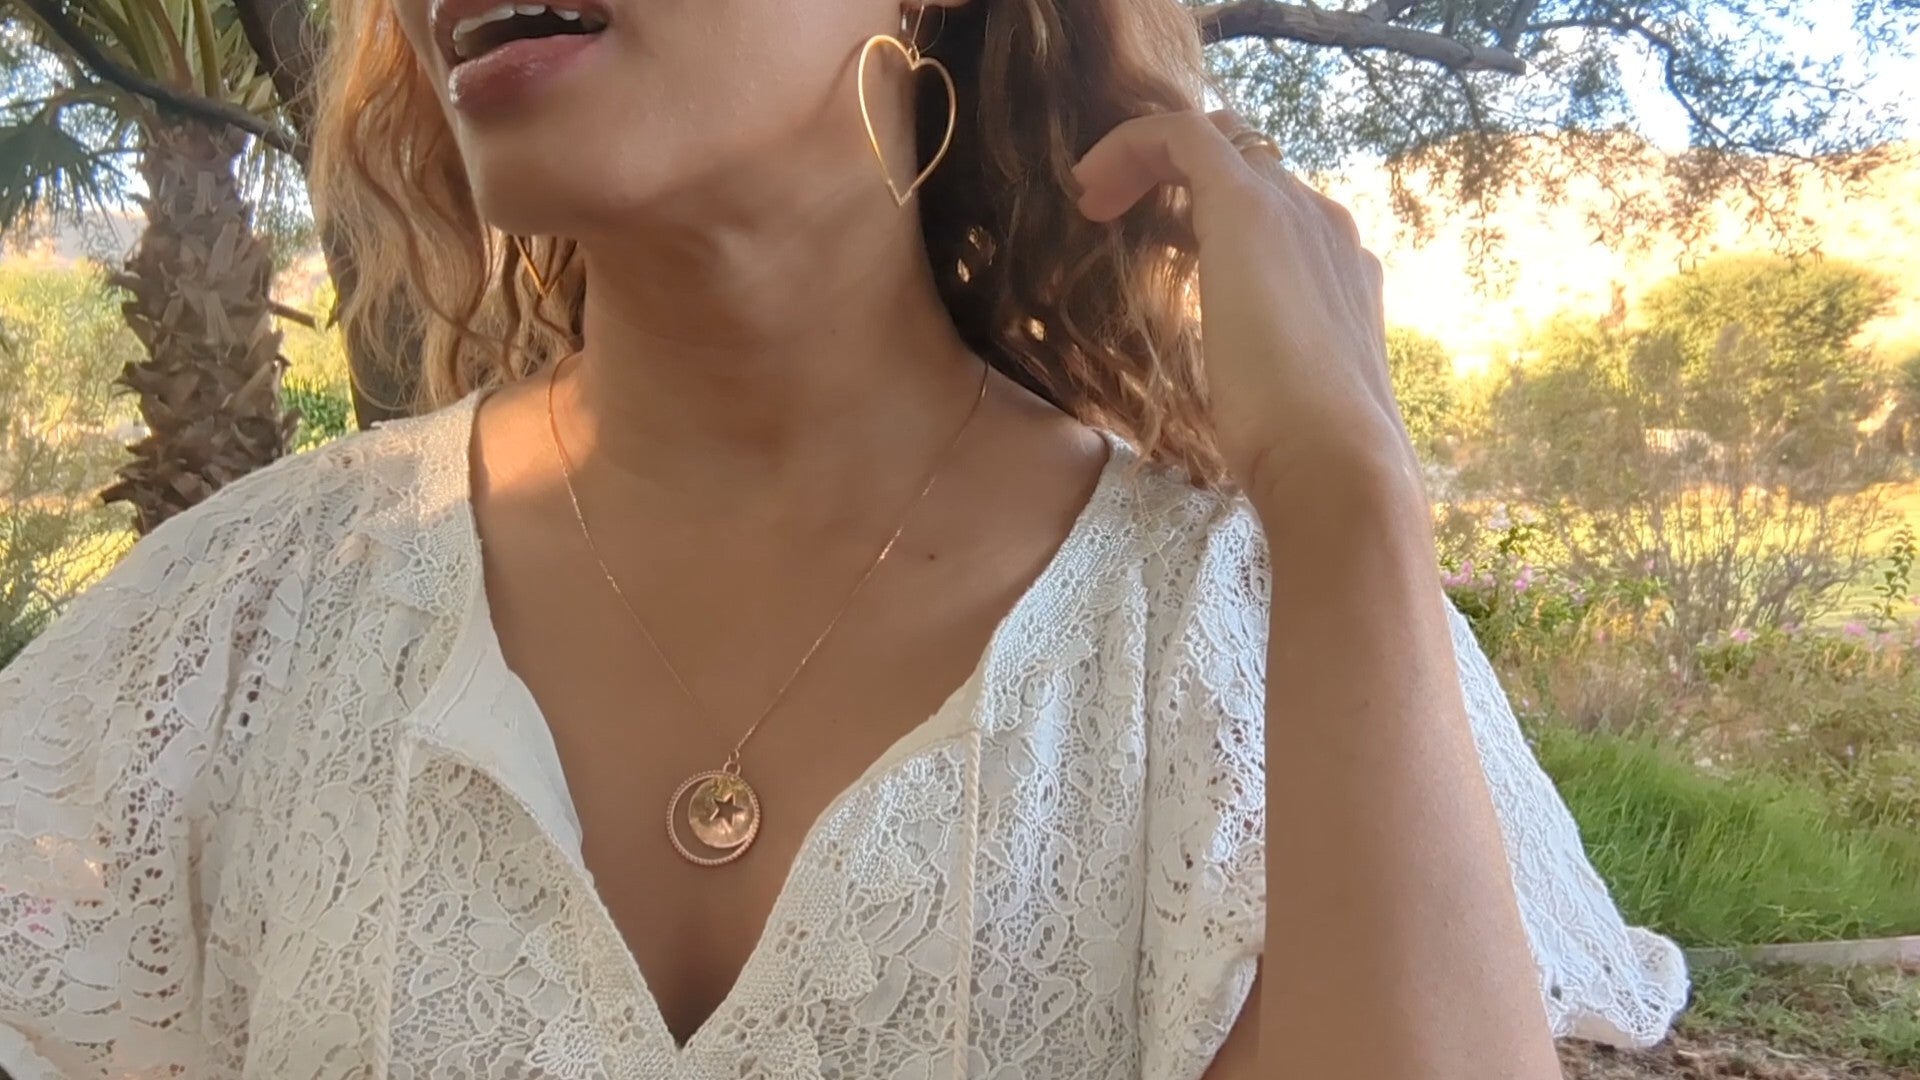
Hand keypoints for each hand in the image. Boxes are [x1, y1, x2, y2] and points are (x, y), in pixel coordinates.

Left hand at [1069, 109, 1420, 508]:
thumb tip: (1239, 390)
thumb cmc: (1302, 454)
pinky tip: (1088, 191)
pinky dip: (1130, 146)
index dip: (1208, 210)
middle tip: (1109, 213)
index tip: (1155, 246)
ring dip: (1146, 158)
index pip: (1277, 208)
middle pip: (1247, 163)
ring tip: (1093, 198)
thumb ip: (1263, 368)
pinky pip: (1183, 134)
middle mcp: (1324, 226)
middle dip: (1175, 175)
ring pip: (1216, 139)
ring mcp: (1293, 211)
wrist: (1337, 462)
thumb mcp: (1280, 396)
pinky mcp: (1247, 207)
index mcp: (1340, 271)